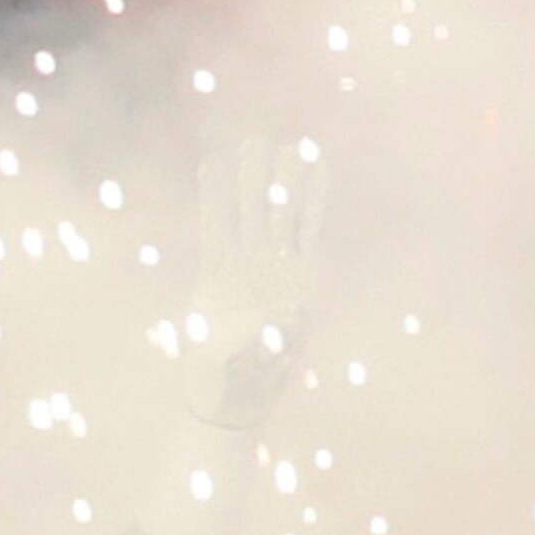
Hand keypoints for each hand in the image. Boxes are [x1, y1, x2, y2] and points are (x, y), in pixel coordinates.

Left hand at [170, 134, 320, 428]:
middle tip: (256, 140)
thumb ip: (241, 349)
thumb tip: (266, 333)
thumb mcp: (222, 365)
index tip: (212, 163)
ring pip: (282, 217)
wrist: (239, 395)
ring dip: (287, 184)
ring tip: (293, 146)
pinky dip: (315, 205)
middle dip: (254, 177)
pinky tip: (321, 175)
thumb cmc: (218, 378)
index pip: (215, 227)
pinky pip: (310, 234)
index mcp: (217, 278)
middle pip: (251, 212)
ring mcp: (275, 268)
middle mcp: (246, 266)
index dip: (215, 197)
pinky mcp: (302, 278)